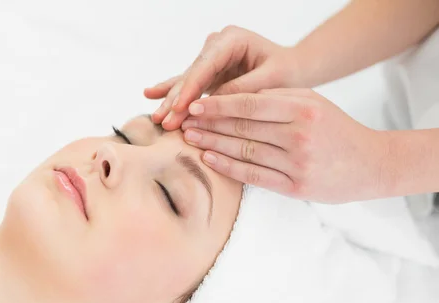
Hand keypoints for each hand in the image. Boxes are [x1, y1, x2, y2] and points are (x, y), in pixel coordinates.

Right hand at [144, 25, 300, 130]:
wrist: (294, 70)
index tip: (179, 109)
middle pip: (191, 75)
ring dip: (172, 102)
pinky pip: (187, 84)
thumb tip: (211, 106)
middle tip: (163, 121)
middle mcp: (217, 44)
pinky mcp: (208, 72)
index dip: (190, 89)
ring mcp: (210, 58)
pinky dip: (171, 92)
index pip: (205, 66)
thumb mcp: (271, 81)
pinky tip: (149, 94)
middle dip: (177, 100)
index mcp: (232, 39)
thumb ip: (241, 91)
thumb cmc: (288, 74)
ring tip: (156, 118)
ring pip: (186, 82)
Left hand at [181, 89, 389, 202]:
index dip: (218, 106)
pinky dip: (228, 167)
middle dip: (208, 125)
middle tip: (183, 124)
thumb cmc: (335, 128)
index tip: (194, 106)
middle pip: (242, 129)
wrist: (371, 164)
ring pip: (244, 152)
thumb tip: (233, 99)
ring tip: (191, 139)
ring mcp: (297, 163)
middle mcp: (300, 135)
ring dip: (212, 145)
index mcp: (303, 108)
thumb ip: (277, 98)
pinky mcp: (296, 187)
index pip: (249, 106)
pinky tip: (209, 159)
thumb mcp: (312, 102)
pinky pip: (254, 176)